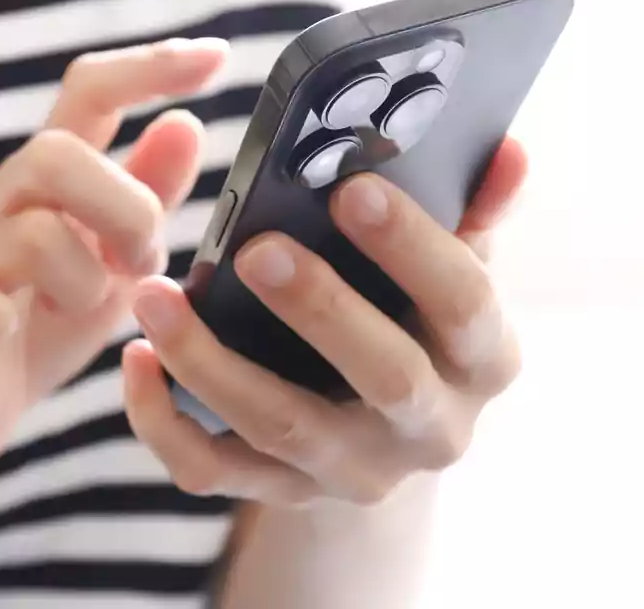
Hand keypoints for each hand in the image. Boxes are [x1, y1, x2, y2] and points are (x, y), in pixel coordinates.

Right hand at [0, 38, 227, 489]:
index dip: (148, 68)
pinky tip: (10, 331)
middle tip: (143, 262)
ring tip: (89, 310)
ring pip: (33, 233)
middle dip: (125, 208)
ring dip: (85, 278)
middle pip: (54, 154)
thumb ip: (145, 199)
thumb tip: (186, 124)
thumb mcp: (112, 264)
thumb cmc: (38, 329)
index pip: (88, 94)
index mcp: (44, 184)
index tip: (215, 56)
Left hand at [123, 138, 528, 504]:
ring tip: (157, 296)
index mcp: (484, 360)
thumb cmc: (415, 320)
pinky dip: (164, 423)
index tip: (353, 189)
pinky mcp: (285, 494)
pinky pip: (214, 472)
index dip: (414, 248)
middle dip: (320, 310)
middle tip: (256, 248)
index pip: (465, 303)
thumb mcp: (453, 271)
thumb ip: (472, 213)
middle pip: (385, 377)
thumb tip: (507, 149)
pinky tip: (137, 360)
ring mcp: (355, 470)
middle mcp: (431, 428)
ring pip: (283, 426)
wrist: (384, 435)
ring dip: (212, 362)